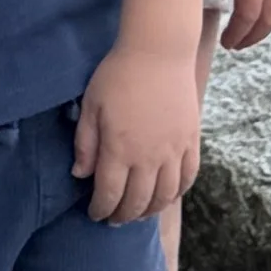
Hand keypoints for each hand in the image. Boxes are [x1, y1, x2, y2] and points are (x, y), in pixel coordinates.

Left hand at [72, 41, 199, 223]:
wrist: (159, 51)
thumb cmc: (118, 74)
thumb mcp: (91, 104)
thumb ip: (85, 143)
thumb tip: (80, 175)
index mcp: (119, 149)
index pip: (109, 194)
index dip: (101, 210)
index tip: (95, 214)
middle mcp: (148, 158)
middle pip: (137, 202)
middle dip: (123, 216)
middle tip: (114, 219)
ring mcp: (173, 152)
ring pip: (163, 197)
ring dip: (149, 211)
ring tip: (138, 214)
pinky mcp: (191, 142)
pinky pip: (187, 179)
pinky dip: (176, 194)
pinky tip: (166, 196)